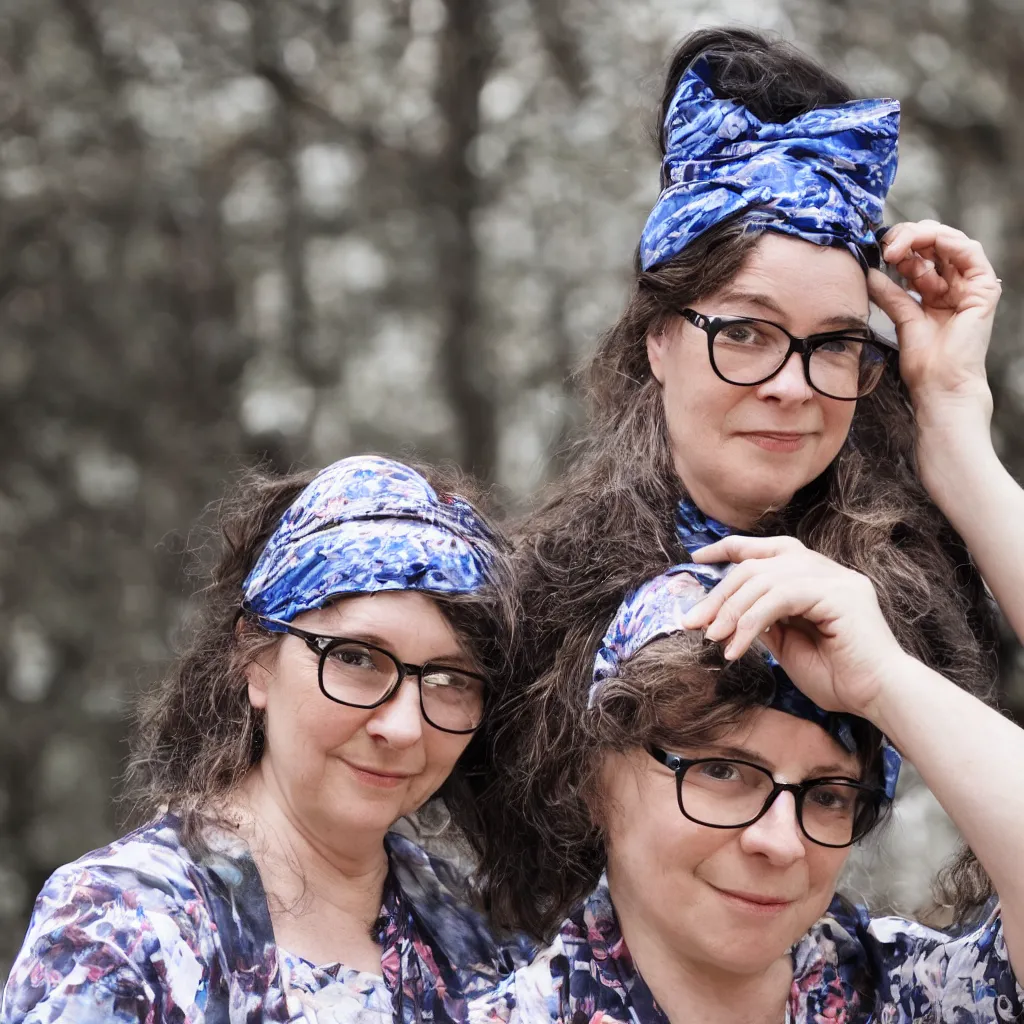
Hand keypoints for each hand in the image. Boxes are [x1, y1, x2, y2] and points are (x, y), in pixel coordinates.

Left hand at [679, 536, 906, 720]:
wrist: (880, 698)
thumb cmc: (840, 678)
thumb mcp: (787, 645)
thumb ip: (764, 621)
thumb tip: (729, 610)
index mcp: (814, 576)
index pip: (766, 550)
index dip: (729, 549)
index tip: (696, 559)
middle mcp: (825, 569)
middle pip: (756, 565)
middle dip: (720, 594)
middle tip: (694, 622)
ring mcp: (835, 578)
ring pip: (764, 578)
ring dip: (731, 610)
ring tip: (714, 639)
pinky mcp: (839, 593)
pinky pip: (780, 597)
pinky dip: (751, 621)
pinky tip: (737, 646)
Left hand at [868, 219, 998, 424]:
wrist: (939, 385)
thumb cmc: (924, 362)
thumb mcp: (901, 318)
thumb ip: (890, 294)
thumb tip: (869, 272)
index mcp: (935, 291)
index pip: (921, 253)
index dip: (900, 244)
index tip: (878, 249)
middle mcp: (954, 285)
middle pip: (935, 243)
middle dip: (909, 237)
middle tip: (886, 244)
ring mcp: (970, 286)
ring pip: (951, 241)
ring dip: (922, 236)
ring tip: (897, 248)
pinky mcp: (983, 289)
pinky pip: (970, 252)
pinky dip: (947, 242)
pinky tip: (925, 243)